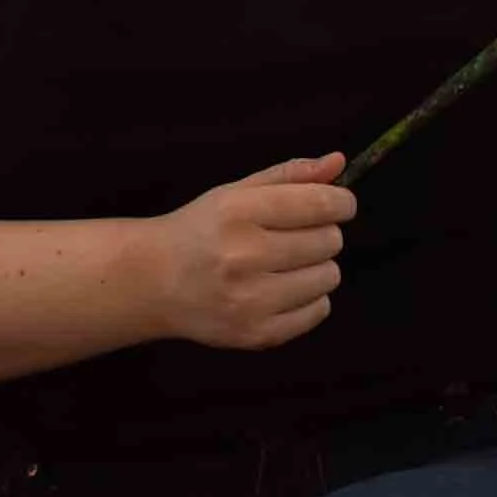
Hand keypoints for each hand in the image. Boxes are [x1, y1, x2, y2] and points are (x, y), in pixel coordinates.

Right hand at [145, 153, 355, 350]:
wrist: (154, 282)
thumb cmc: (201, 230)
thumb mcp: (237, 191)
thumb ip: (290, 175)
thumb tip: (338, 162)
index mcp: (237, 212)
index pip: (319, 203)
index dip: (342, 202)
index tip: (341, 204)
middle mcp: (243, 256)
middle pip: (328, 240)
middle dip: (324, 233)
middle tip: (297, 235)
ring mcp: (250, 300)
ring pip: (329, 276)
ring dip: (318, 266)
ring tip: (287, 263)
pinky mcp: (257, 333)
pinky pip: (319, 311)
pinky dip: (311, 298)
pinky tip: (283, 288)